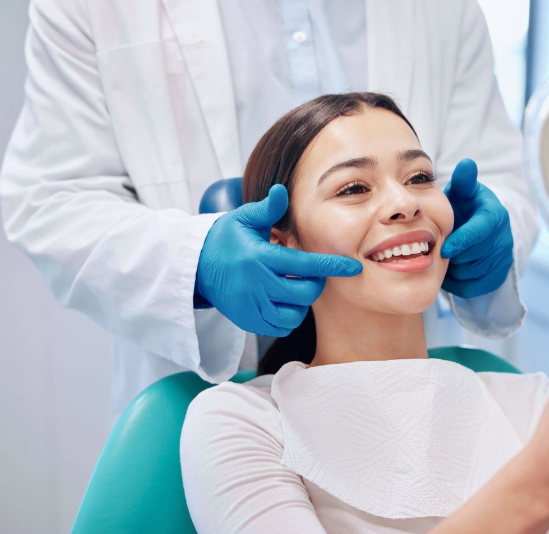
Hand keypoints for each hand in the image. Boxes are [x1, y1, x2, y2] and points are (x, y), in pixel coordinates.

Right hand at [194, 184, 361, 335]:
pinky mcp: (247, 321)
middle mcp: (255, 285)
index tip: (353, 267)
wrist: (195, 266)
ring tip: (294, 287)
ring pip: (294, 314)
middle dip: (315, 283)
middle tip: (309, 273)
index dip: (332, 267)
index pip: (304, 265)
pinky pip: (280, 327)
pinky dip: (288, 317)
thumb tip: (282, 190)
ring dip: (301, 302)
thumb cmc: (225, 238)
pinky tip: (283, 301)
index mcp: (259, 258)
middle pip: (304, 293)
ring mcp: (250, 306)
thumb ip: (267, 208)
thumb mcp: (243, 219)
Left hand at [441, 158, 513, 297]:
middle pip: (475, 256)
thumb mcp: (464, 192)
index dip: (462, 242)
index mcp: (495, 215)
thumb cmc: (465, 207)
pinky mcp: (499, 275)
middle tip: (439, 251)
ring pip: (473, 273)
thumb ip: (463, 181)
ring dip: (455, 270)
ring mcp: (503, 258)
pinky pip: (475, 287)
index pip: (480, 232)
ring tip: (445, 259)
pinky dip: (459, 283)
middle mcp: (504, 238)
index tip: (445, 249)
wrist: (478, 228)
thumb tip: (467, 164)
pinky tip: (451, 271)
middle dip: (455, 256)